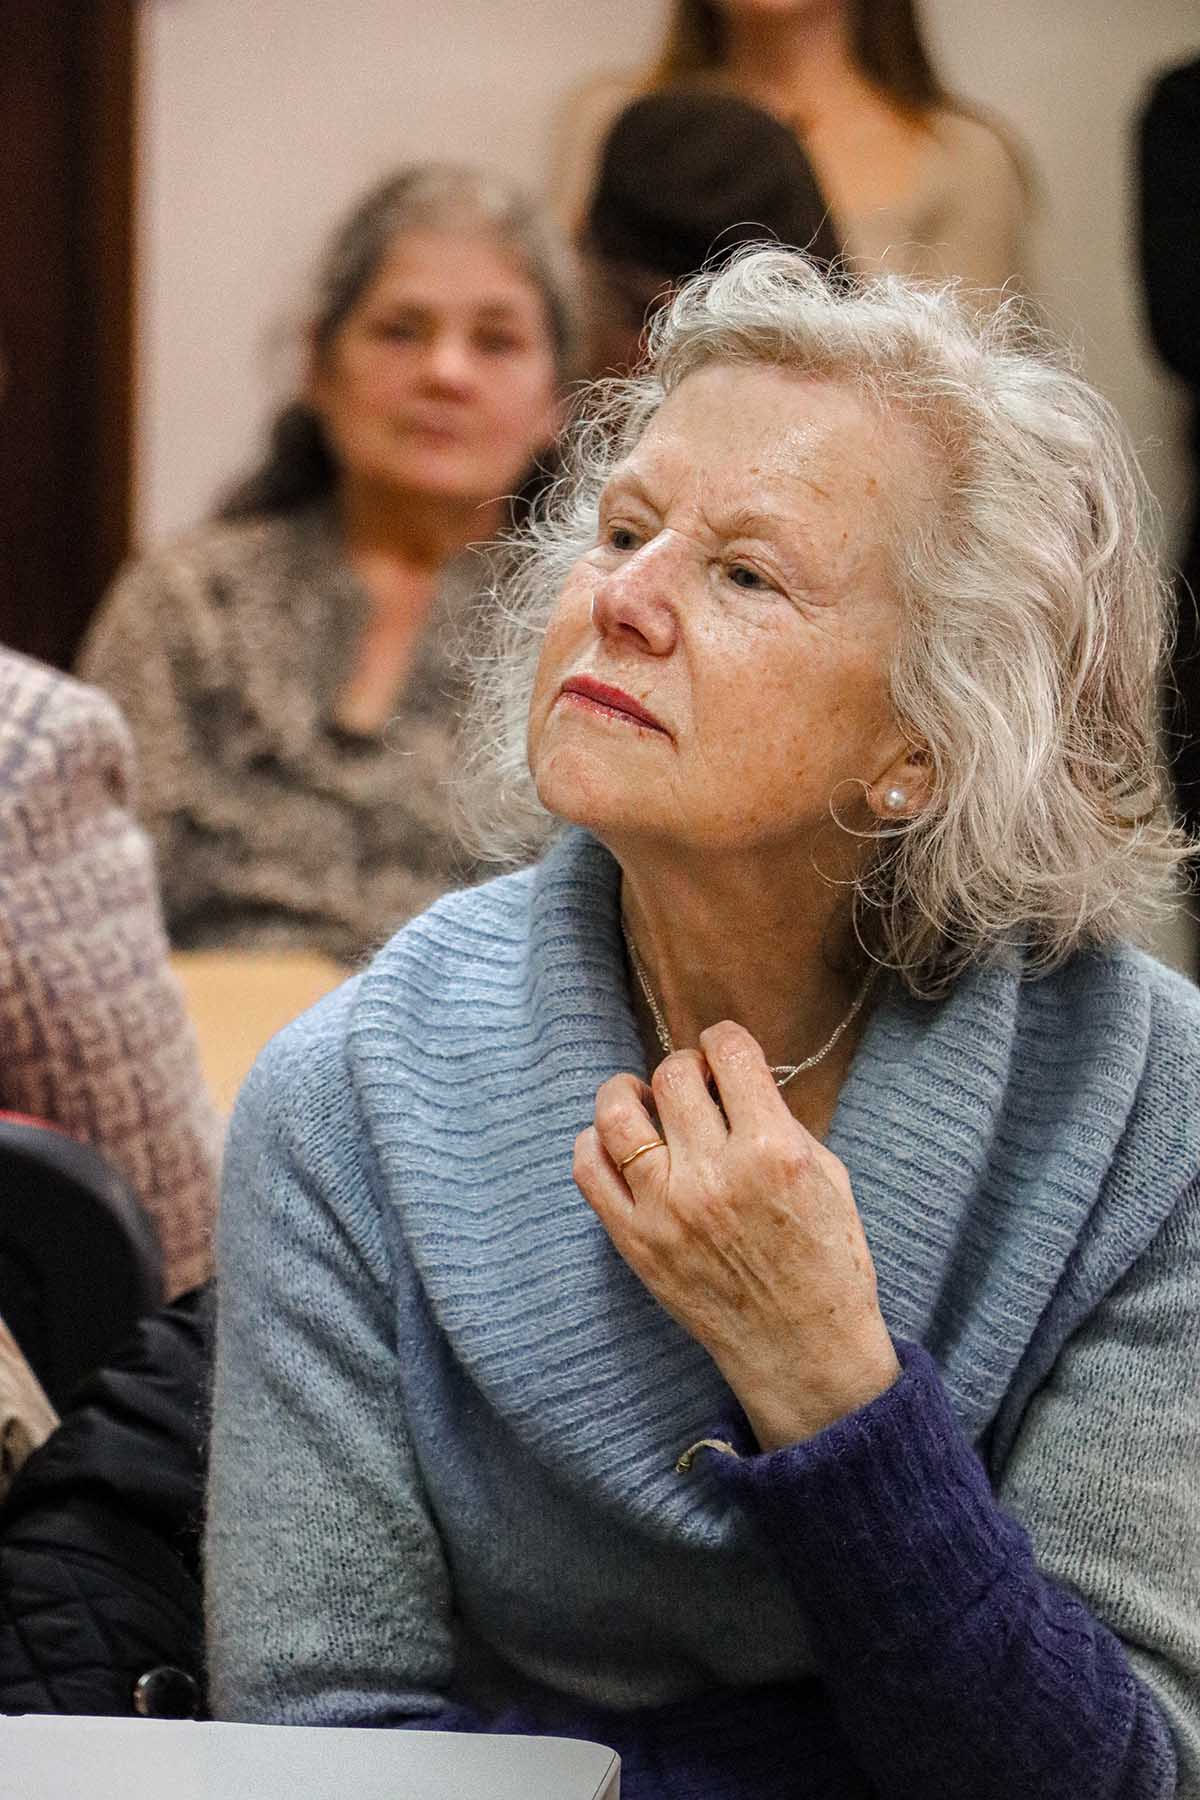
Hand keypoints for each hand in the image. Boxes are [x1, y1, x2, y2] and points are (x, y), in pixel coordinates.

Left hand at [573, 1019, 898, 1449]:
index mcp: (772, 1151)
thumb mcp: (827, 1174)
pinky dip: (596, 1141)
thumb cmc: (826, 1259)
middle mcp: (713, 1175)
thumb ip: (778, 1119)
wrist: (802, 1348)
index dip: (724, 1041)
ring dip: (628, 1092)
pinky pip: (588, 1168)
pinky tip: (619, 1142)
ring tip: (643, 1101)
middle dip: (685, 1068)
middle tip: (694, 1087)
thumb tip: (729, 1077)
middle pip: (671, 1075)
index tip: (724, 1053)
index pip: (728, 1053)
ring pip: (617, 1112)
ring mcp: (666, 1209)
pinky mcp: (634, 1241)